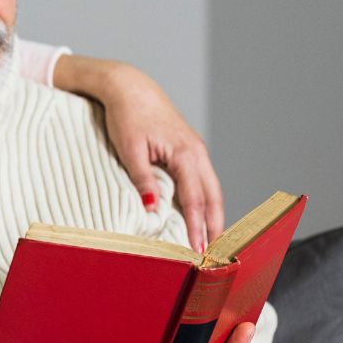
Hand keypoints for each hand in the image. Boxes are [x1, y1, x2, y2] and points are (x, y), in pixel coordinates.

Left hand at [54, 56, 224, 250]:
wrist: (129, 87)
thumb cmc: (127, 116)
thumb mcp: (130, 150)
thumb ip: (143, 179)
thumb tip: (152, 209)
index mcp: (185, 154)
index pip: (195, 200)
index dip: (197, 228)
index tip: (198, 251)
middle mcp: (197, 153)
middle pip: (213, 198)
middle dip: (215, 227)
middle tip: (214, 255)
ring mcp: (196, 151)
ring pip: (211, 190)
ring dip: (213, 215)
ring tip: (211, 242)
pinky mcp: (189, 150)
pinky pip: (203, 181)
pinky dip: (205, 201)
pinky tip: (200, 215)